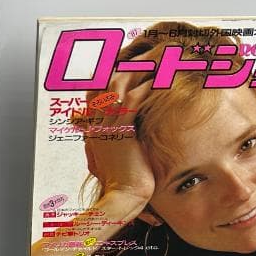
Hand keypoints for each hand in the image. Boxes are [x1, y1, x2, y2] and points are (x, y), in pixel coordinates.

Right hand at [83, 72, 155, 212]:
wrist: (122, 199)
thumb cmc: (125, 186)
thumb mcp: (118, 163)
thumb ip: (120, 148)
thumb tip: (127, 139)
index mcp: (94, 131)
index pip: (96, 93)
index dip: (110, 76)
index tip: (127, 64)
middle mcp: (96, 126)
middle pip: (107, 84)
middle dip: (127, 67)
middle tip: (147, 55)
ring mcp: (106, 128)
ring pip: (119, 88)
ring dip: (139, 72)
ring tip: (158, 61)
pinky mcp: (120, 133)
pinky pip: (132, 102)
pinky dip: (146, 89)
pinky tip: (162, 81)